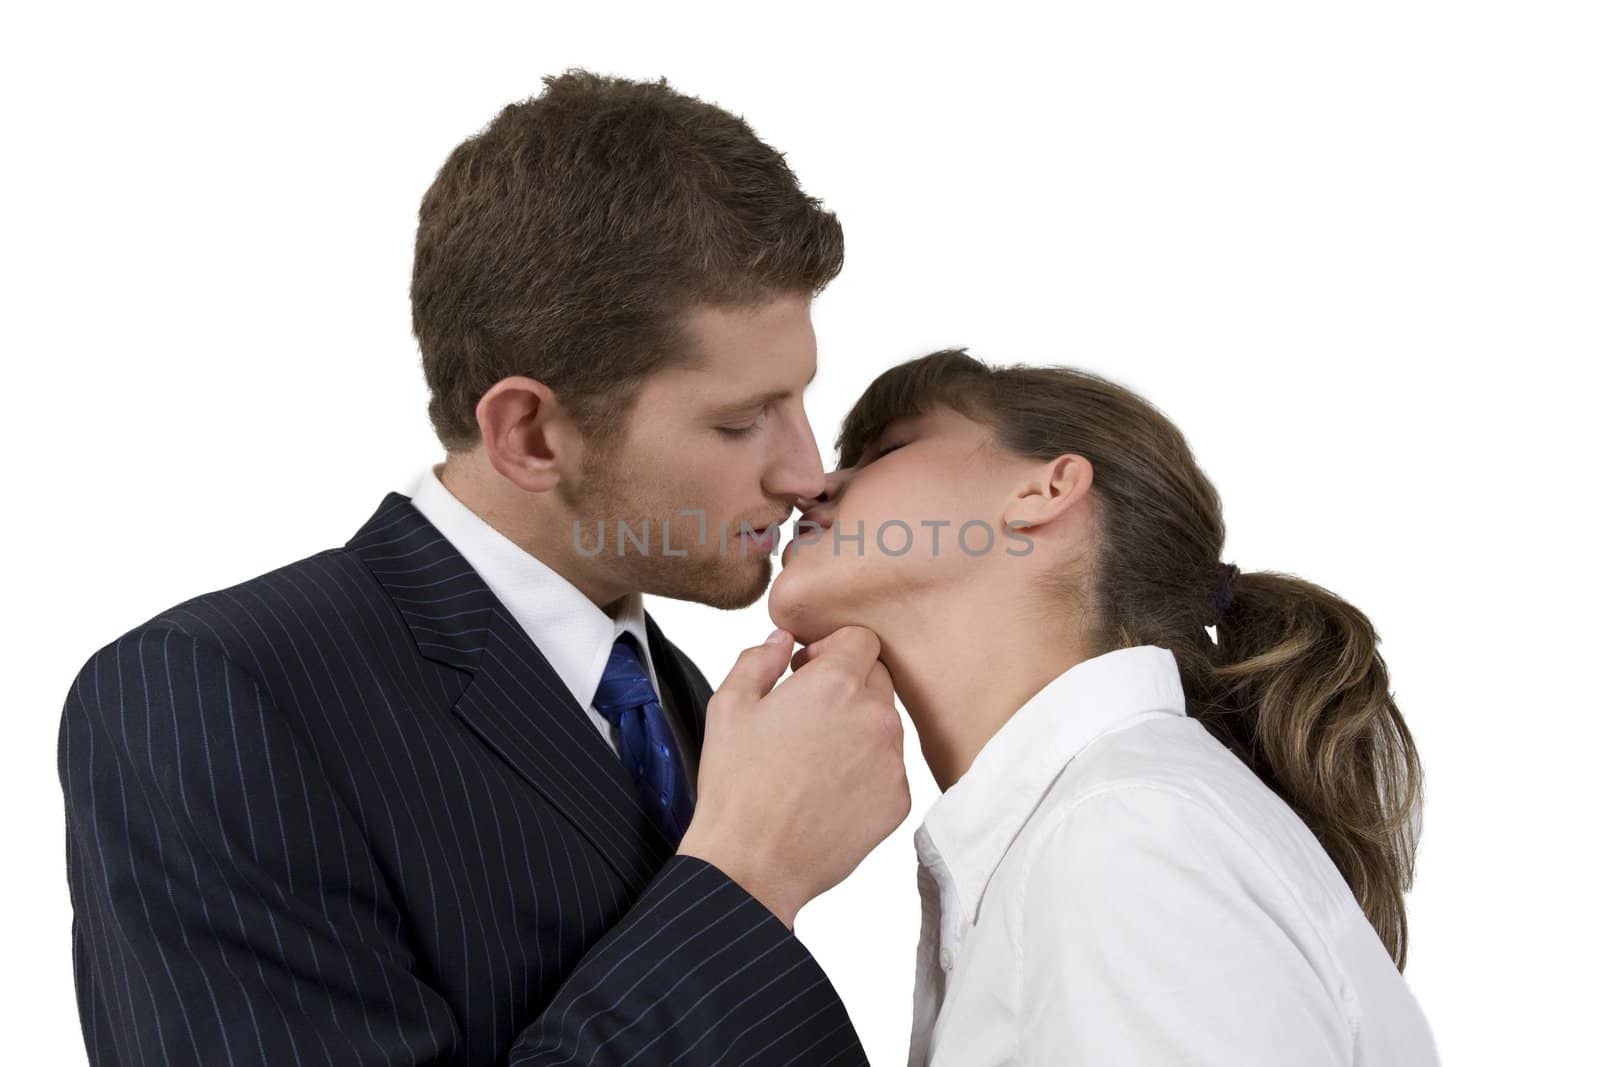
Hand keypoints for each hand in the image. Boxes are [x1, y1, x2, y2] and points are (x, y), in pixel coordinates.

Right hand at [677, 625, 910, 927]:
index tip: (808, 672)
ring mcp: (892, 760)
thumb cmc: (737, 787)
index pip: (862, 639)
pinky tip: (828, 789)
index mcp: (835, 684)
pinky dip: (866, 771)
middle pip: (878, 678)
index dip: (831, 650)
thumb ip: (759, 660)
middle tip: (808, 716)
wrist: (753, 863)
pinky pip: (889, 768)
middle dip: (848, 685)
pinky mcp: (899, 800)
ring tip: (814, 758)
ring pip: (885, 724)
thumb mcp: (729, 706)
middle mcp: (874, 716)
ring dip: (858, 728)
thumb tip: (782, 641)